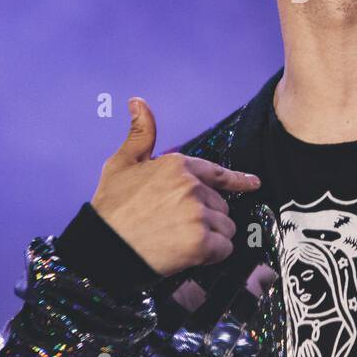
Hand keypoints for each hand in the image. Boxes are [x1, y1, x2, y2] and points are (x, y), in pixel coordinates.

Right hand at [91, 97, 260, 277]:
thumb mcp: (122, 163)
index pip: (217, 173)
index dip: (237, 180)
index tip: (254, 183)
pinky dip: (211, 255)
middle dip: (206, 216)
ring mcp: (198, 214)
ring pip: (225, 227)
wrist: (102, 247)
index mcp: (177, 165)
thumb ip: (140, 134)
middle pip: (221, 205)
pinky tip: (188, 255)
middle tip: (176, 226)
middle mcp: (192, 186)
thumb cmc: (111, 206)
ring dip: (211, 237)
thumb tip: (138, 101)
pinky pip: (223, 249)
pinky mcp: (200, 242)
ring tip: (180, 240)